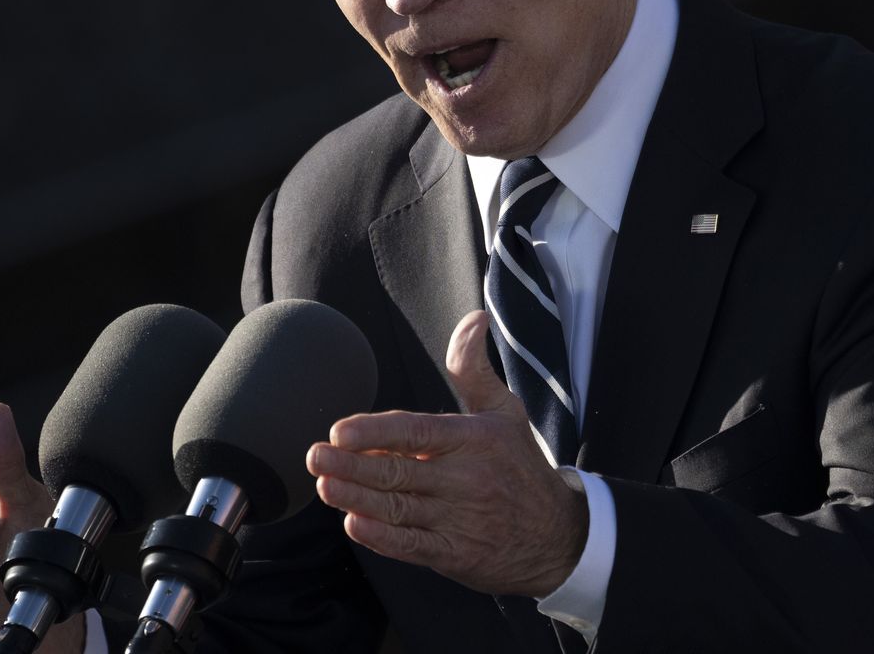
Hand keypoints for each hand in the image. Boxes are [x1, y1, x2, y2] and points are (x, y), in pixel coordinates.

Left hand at [307, 309, 588, 597]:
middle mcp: (467, 479)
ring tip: (324, 486)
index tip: (339, 431)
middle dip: (351, 466)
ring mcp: (461, 520)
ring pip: (398, 508)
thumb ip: (474, 369)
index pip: (418, 432)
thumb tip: (474, 319)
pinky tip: (354, 524)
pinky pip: (412, 545)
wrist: (559, 536)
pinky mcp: (456, 553)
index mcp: (474, 439)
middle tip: (314, 457)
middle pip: (399, 472)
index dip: (376, 431)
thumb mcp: (505, 412)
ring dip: (356, 498)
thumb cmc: (521, 466)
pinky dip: (381, 537)